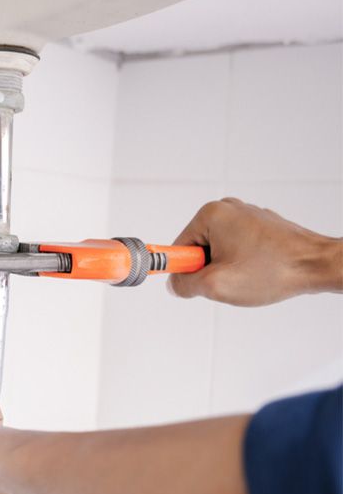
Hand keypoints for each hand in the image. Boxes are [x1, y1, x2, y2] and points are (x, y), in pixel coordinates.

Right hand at [168, 197, 341, 305]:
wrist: (318, 265)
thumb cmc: (273, 270)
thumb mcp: (216, 285)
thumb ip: (184, 285)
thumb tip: (175, 285)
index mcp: (211, 214)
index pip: (179, 248)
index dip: (187, 271)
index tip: (201, 282)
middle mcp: (227, 209)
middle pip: (199, 249)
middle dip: (210, 270)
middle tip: (231, 280)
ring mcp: (246, 216)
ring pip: (220, 251)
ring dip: (228, 269)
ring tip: (250, 276)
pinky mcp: (261, 226)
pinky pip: (238, 249)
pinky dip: (245, 264)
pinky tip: (261, 271)